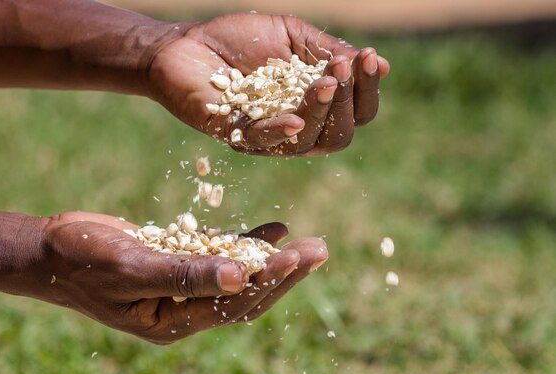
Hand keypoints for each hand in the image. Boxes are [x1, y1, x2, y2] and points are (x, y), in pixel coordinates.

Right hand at [33, 212, 327, 343]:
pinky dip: (245, 245)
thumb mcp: (131, 266)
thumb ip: (184, 274)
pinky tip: (272, 231)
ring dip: (272, 260)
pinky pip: (220, 258)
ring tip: (307, 242)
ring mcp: (182, 289)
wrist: (52, 249)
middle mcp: (183, 311)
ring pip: (238, 277)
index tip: (300, 256)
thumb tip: (239, 278)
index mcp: (172, 321)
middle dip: (284, 273)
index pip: (233, 304)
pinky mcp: (179, 265)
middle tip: (320, 249)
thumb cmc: (82, 259)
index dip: (270, 280)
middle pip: (246, 295)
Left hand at [148, 13, 389, 156]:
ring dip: (323, 112)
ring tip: (326, 82)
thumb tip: (380, 65)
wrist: (187, 43)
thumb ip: (328, 51)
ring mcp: (266, 136)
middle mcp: (296, 128)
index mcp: (314, 106)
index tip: (370, 58)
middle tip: (343, 68)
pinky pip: (263, 142)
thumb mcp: (292, 37)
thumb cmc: (239, 40)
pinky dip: (281, 132)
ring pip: (310, 142)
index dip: (367, 90)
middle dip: (349, 102)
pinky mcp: (235, 136)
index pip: (355, 112)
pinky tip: (296, 118)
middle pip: (339, 135)